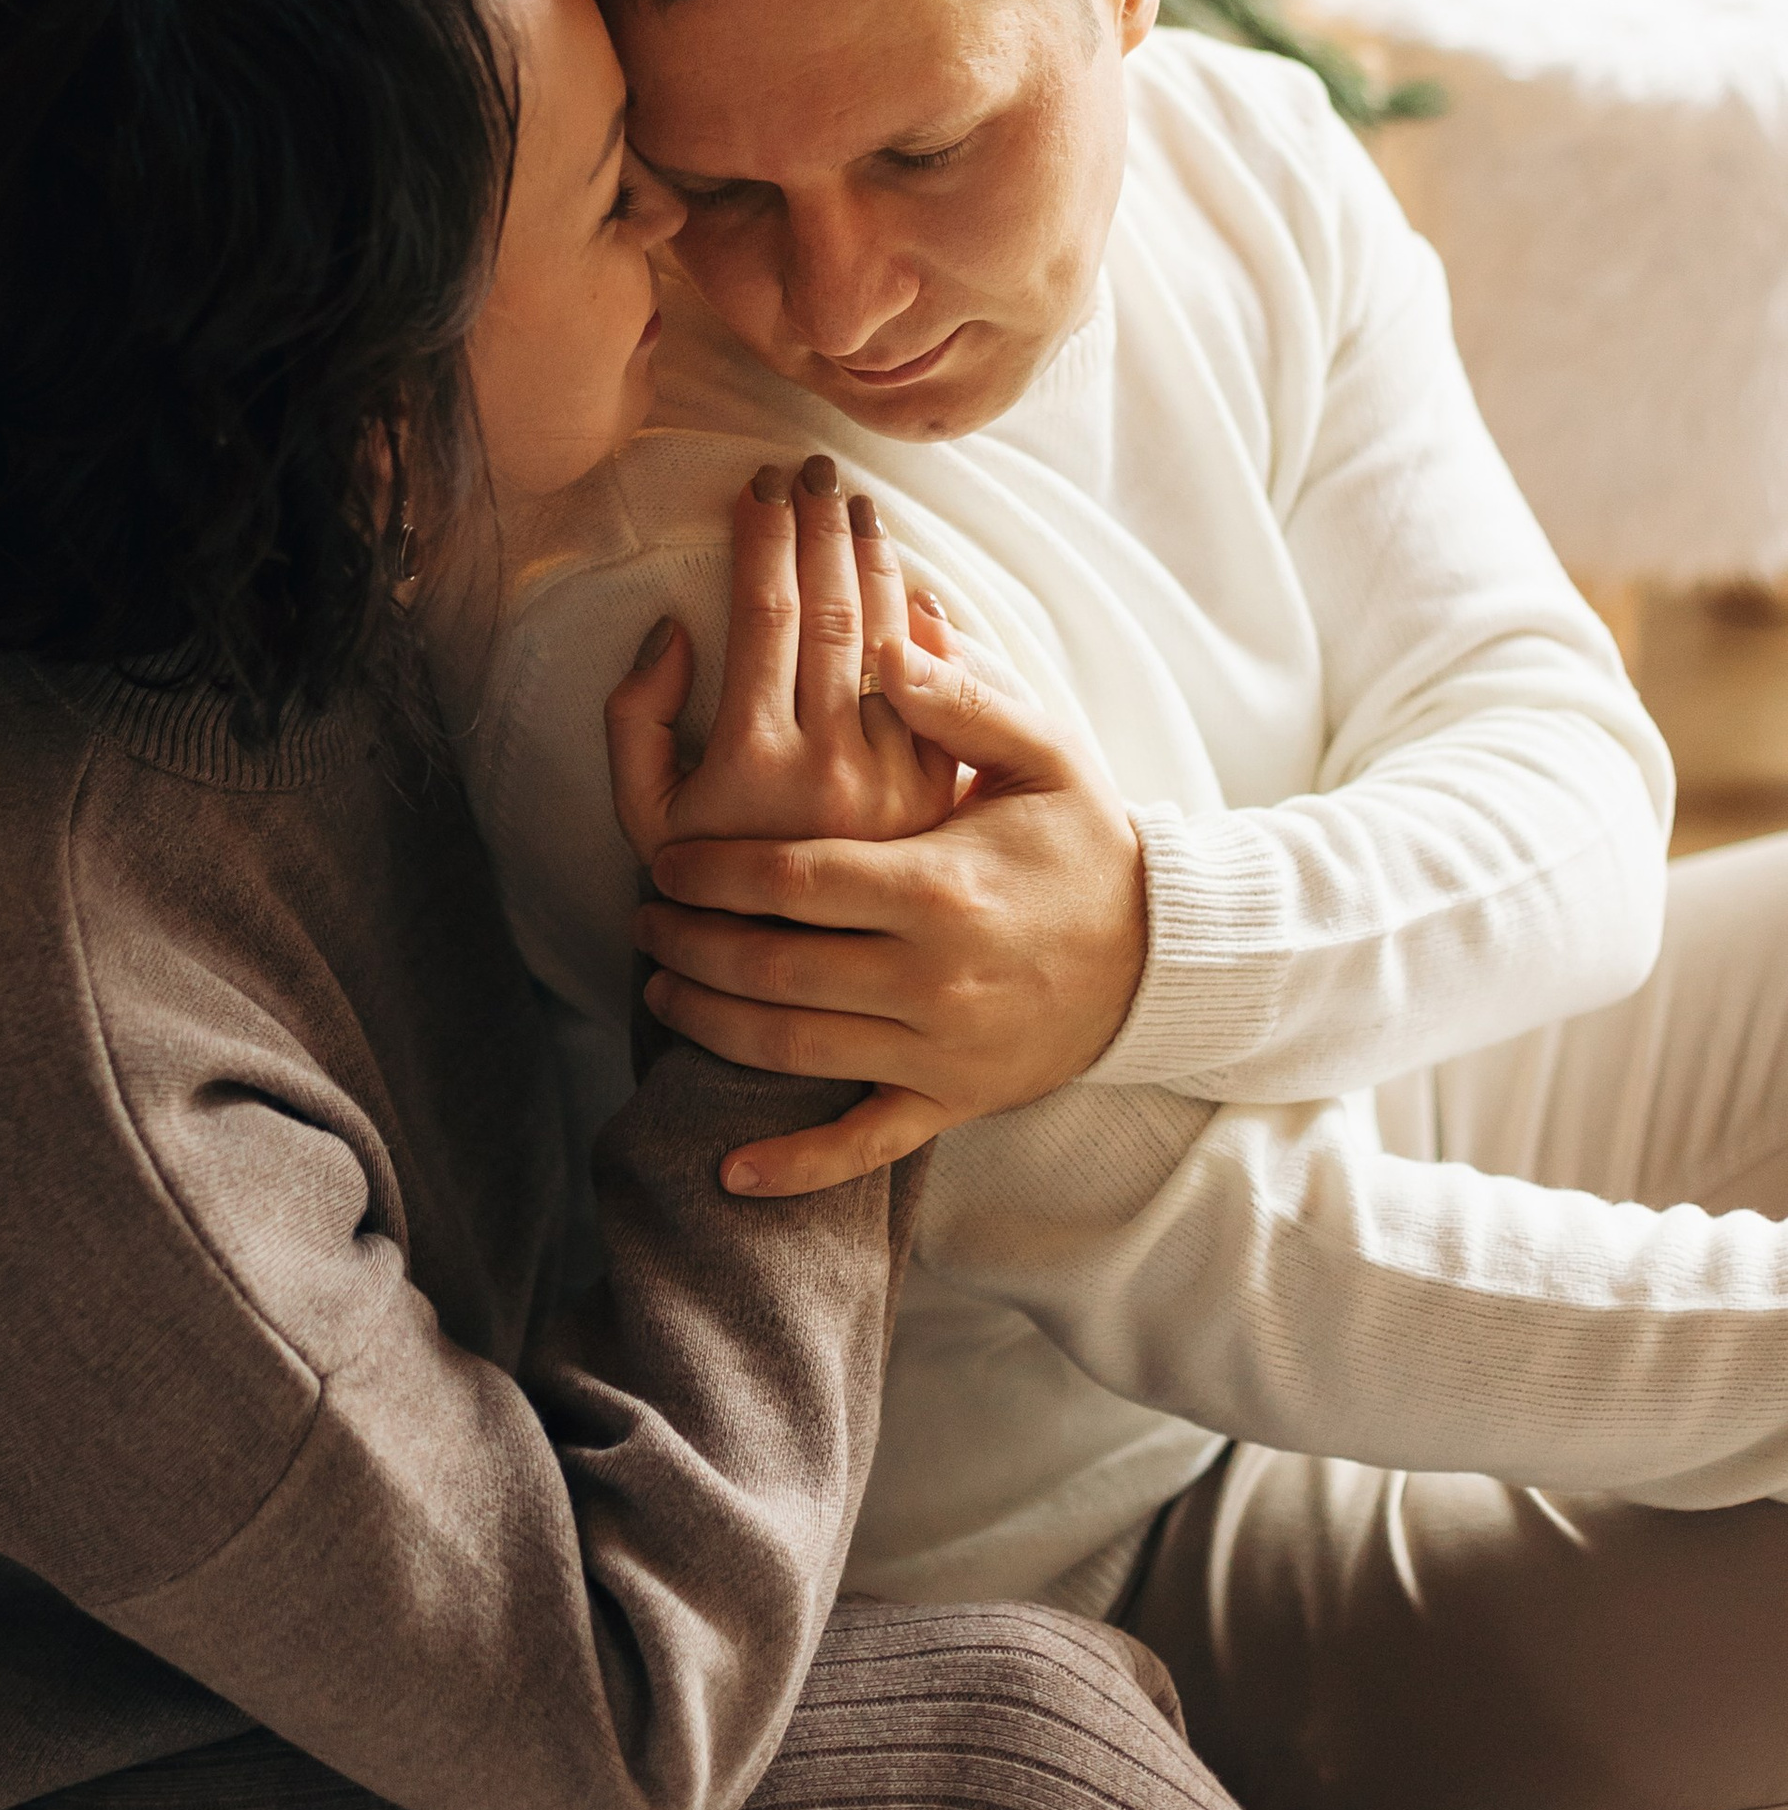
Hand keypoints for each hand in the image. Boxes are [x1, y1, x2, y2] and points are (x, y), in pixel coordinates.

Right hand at [605, 453, 958, 867]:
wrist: (792, 978)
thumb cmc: (701, 887)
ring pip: (893, 641)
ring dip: (875, 562)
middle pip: (832, 611)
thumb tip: (673, 631)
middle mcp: (832, 763)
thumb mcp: (642, 814)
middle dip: (821, 528)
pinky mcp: (937, 796)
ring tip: (858, 507)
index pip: (763, 614)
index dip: (762, 538)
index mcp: (753, 759)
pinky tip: (915, 584)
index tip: (757, 485)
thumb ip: (635, 719)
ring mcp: (894, 779)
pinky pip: (940, 693)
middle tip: (814, 470)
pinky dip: (930, 629)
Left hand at [631, 609, 1147, 1193]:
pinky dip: (794, 1167)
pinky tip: (730, 1174)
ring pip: (792, 1051)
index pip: (793, 881)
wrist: (1167, 955)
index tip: (663, 860)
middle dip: (689, 943)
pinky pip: (862, 1145)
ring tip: (660, 984)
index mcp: (942, 886)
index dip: (712, 871)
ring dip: (708, 1023)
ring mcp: (940, 1051)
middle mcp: (932, 979)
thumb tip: (885, 636)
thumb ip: (959, 695)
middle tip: (642, 915)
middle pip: (771, 969)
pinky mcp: (952, 1102)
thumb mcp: (1044, 752)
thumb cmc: (1088, 841)